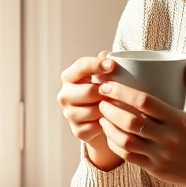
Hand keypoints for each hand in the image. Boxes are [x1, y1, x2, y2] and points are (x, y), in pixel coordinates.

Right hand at [57, 51, 122, 169]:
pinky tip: (114, 120)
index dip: (96, 65)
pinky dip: (107, 124)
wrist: (102, 120)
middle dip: (107, 92)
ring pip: (94, 110)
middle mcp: (65, 94)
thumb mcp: (104, 75)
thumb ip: (105, 63)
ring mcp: (69, 114)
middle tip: (121, 92)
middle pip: (89, 91)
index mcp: (69, 76)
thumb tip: (107, 55)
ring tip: (120, 106)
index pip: (81, 66)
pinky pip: (96, 127)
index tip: (112, 65)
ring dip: (109, 109)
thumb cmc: (104, 91)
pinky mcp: (77, 130)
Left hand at [97, 60, 185, 186]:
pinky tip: (110, 135)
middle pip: (131, 121)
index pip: (145, 102)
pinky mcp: (155, 169)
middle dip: (110, 108)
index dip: (122, 92)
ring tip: (102, 116)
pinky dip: (115, 145)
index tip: (108, 85)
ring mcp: (160, 155)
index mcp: (179, 120)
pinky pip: (129, 157)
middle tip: (101, 99)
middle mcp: (168, 138)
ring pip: (126, 140)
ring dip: (109, 127)